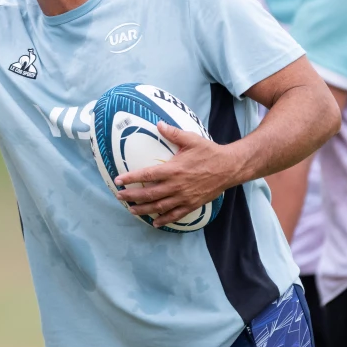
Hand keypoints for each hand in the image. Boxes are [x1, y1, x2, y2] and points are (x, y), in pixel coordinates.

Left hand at [113, 122, 235, 226]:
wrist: (229, 167)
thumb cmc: (209, 152)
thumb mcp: (191, 139)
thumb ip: (173, 133)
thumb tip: (158, 124)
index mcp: (173, 169)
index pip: (146, 175)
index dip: (130, 178)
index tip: (118, 180)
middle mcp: (176, 185)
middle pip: (149, 194)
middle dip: (132, 196)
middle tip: (120, 196)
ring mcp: (183, 197)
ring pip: (159, 207)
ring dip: (143, 209)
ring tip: (132, 210)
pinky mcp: (191, 204)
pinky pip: (175, 215)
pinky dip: (164, 220)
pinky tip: (155, 222)